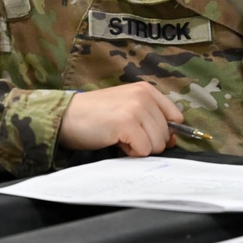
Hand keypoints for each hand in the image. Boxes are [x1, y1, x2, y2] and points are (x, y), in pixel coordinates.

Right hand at [59, 82, 183, 156]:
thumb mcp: (127, 108)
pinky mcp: (126, 123)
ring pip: (157, 144)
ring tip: (119, 136)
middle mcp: (143, 95)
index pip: (176, 117)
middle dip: (148, 142)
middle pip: (166, 135)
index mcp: (146, 89)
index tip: (147, 135)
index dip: (164, 132)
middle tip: (124, 134)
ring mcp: (135, 108)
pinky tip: (115, 141)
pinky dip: (130, 152)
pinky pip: (143, 150)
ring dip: (139, 147)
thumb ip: (151, 119)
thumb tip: (173, 141)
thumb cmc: (96, 116)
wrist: (66, 116)